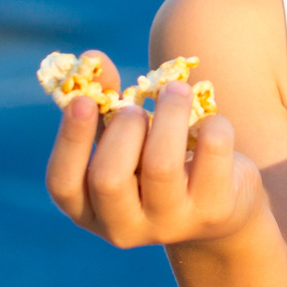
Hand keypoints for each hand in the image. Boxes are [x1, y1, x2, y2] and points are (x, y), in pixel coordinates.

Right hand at [44, 52, 265, 249]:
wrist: (223, 207)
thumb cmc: (159, 161)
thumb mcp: (128, 139)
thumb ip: (105, 101)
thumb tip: (92, 59)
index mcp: (89, 210)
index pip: (63, 184)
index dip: (69, 140)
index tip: (82, 100)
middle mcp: (123, 228)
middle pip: (109, 178)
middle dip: (125, 127)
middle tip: (138, 107)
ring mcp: (171, 225)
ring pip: (161, 165)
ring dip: (168, 113)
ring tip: (176, 91)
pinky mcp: (214, 212)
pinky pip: (210, 152)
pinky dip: (211, 123)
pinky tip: (209, 123)